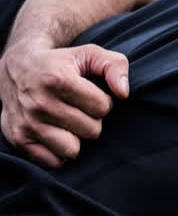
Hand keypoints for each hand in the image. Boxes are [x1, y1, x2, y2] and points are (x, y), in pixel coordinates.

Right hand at [0, 40, 129, 166]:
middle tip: (77, 108)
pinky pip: (53, 161)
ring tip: (67, 121)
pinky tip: (55, 133)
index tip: (89, 94)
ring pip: (73, 150)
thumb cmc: (60, 62)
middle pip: (91, 131)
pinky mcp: (18, 139)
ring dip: (76, 138)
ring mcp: (27, 123)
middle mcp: (39, 103)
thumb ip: (114, 65)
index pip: (102, 107)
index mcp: (58, 80)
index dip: (102, 101)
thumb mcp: (89, 53)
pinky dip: (58, 152)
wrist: (16, 67)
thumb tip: (123, 93)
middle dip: (91, 120)